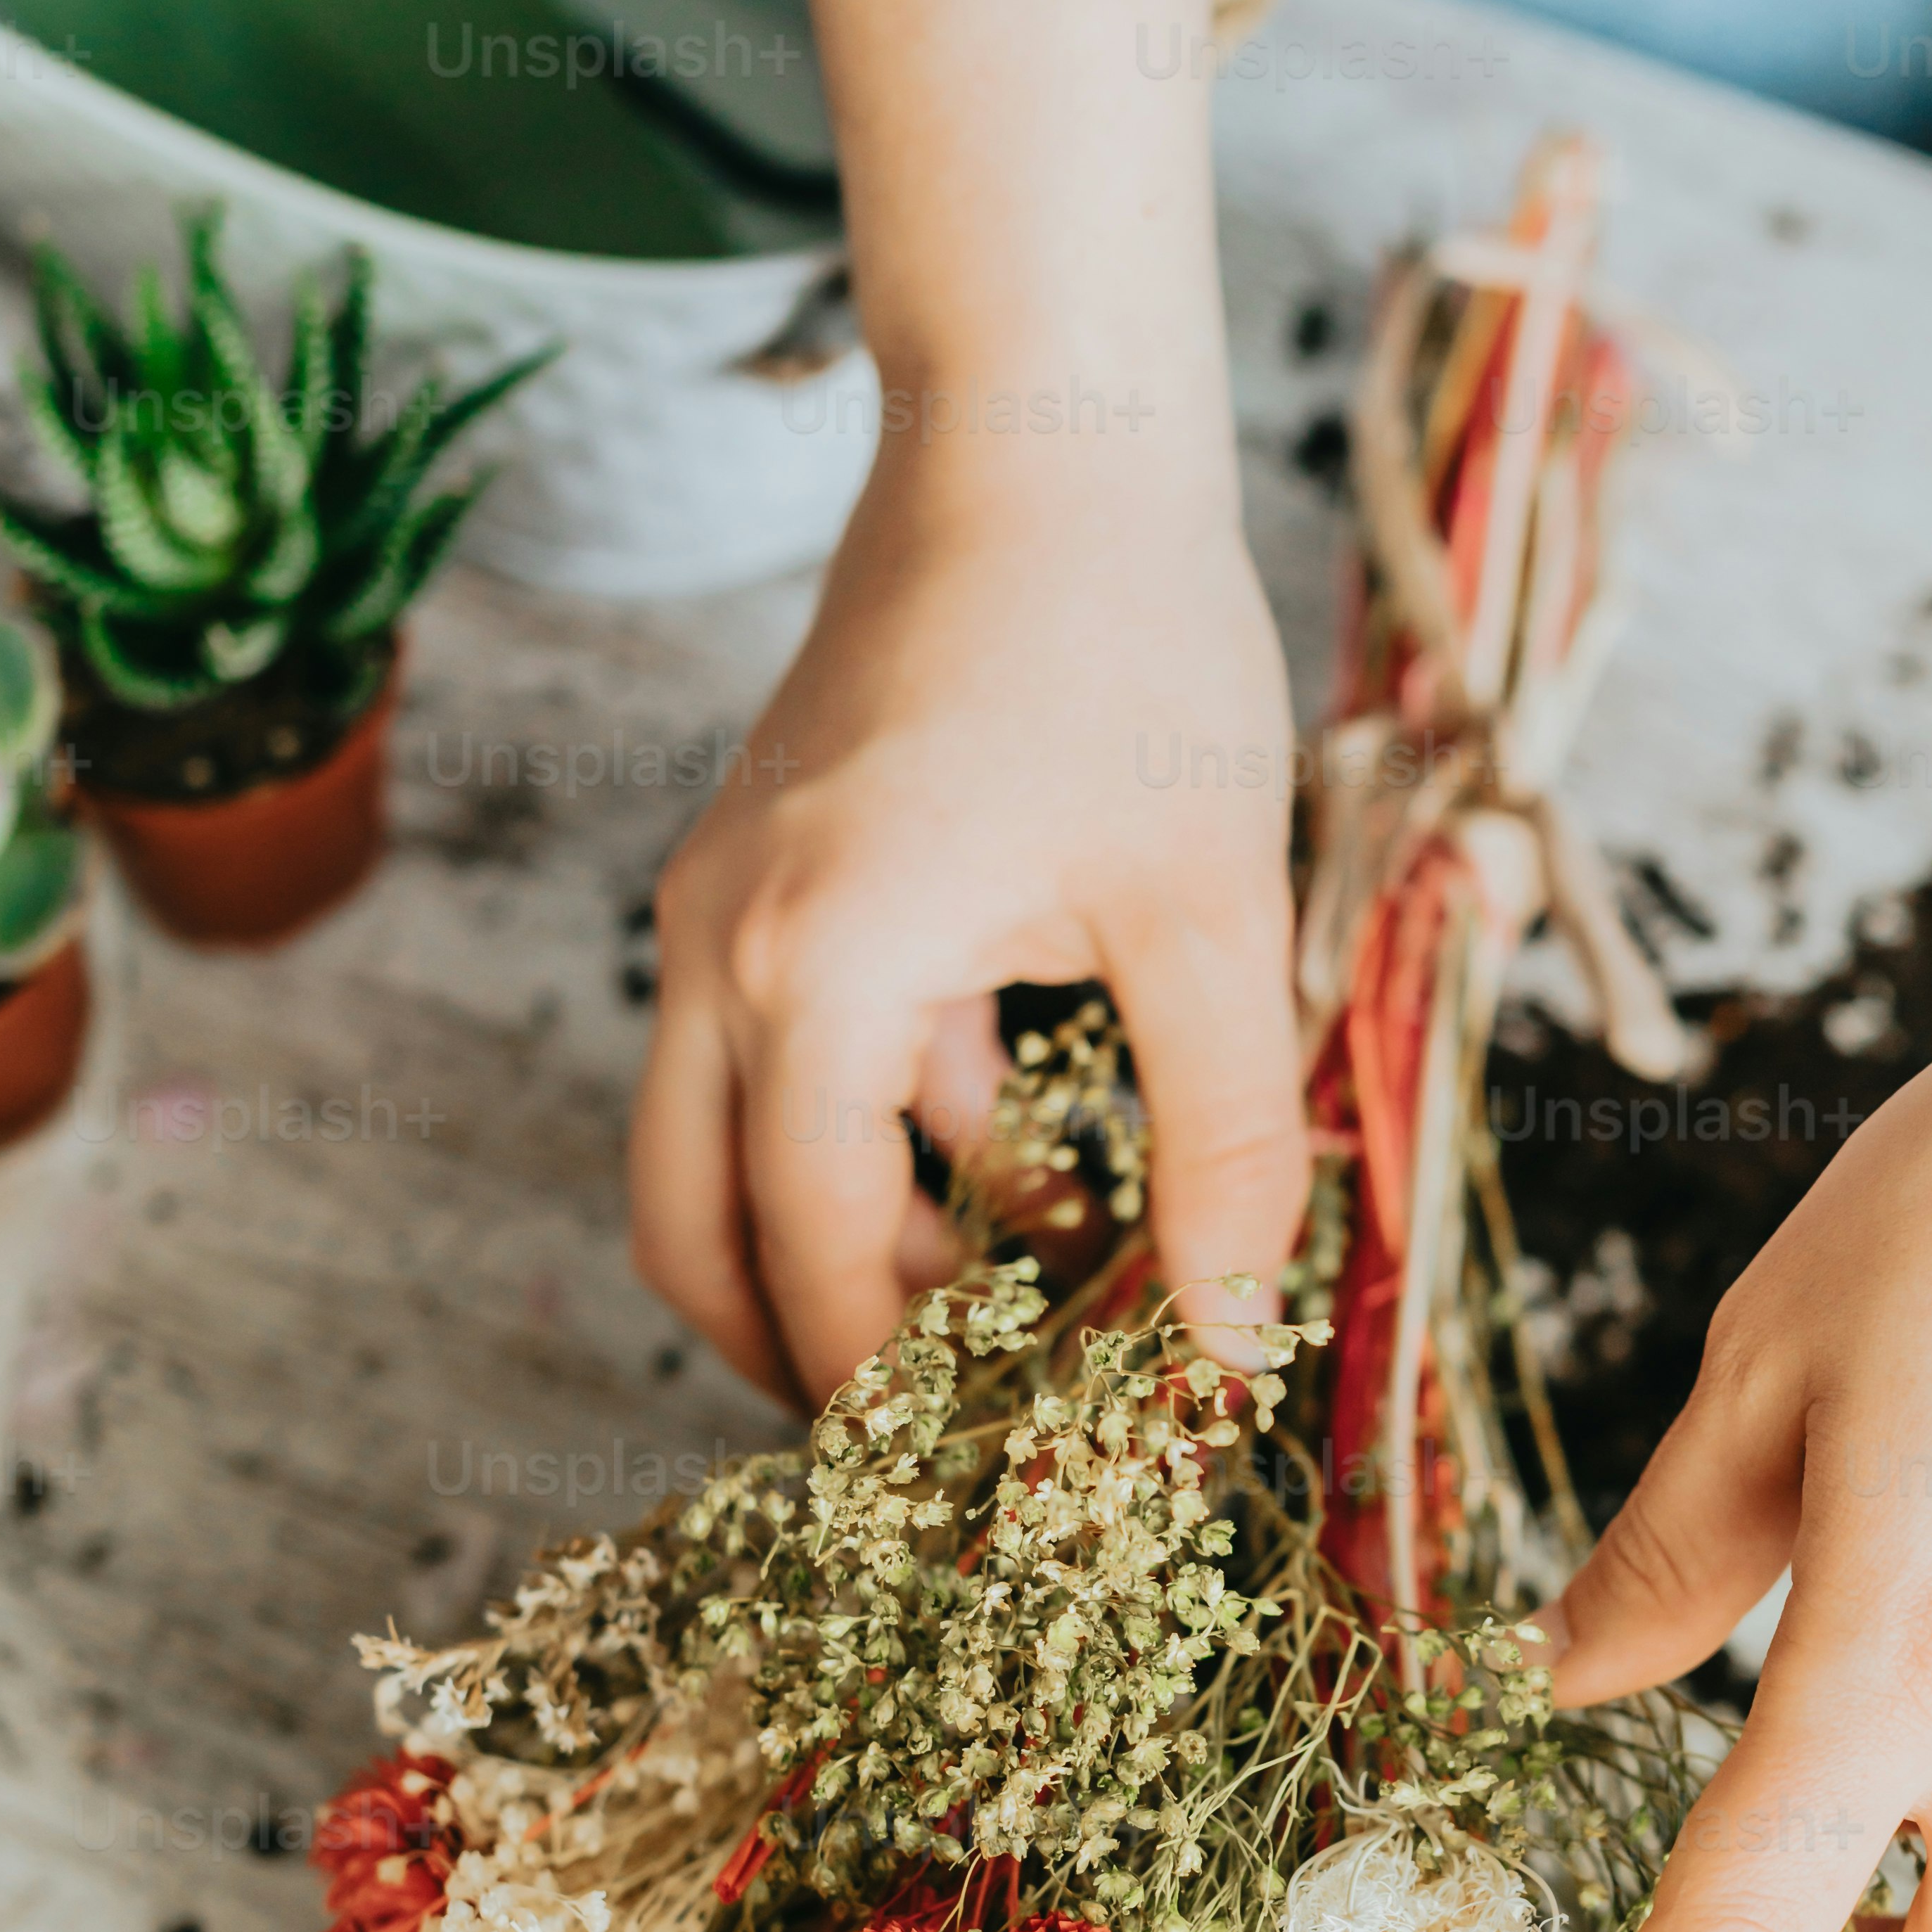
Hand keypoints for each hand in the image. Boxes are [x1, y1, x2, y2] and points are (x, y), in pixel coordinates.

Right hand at [631, 427, 1306, 1404]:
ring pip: (736, 1163)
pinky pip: (800, 1069)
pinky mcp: (773, 879)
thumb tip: (1231, 1346)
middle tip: (953, 1456)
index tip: (1002, 1493)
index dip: (904, 1407)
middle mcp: (724, 957)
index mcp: (811, 977)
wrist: (1046, 438)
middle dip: (815, 1367)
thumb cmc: (1130, 651)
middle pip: (700, 1243)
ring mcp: (729, 913)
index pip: (814, 1269)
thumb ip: (1222, 1145)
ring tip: (1031, 1326)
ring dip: (861, 1258)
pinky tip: (1043, 1186)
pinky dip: (894, 1149)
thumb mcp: (1211, 919)